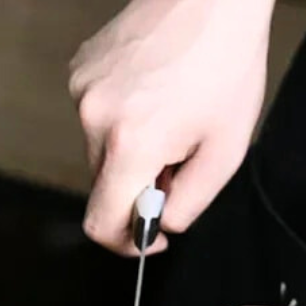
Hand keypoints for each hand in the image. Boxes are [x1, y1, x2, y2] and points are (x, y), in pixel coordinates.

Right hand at [69, 0, 274, 254]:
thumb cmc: (225, 63)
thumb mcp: (225, 152)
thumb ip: (189, 205)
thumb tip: (161, 225)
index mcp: (131, 144)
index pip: (101, 223)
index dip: (126, 242)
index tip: (149, 235)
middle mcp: (95, 118)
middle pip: (104, 188)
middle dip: (138, 188)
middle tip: (177, 161)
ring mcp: (83, 91)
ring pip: (100, 154)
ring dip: (131, 153)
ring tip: (168, 119)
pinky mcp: (79, 72)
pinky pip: (96, 120)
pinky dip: (122, 121)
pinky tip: (152, 96)